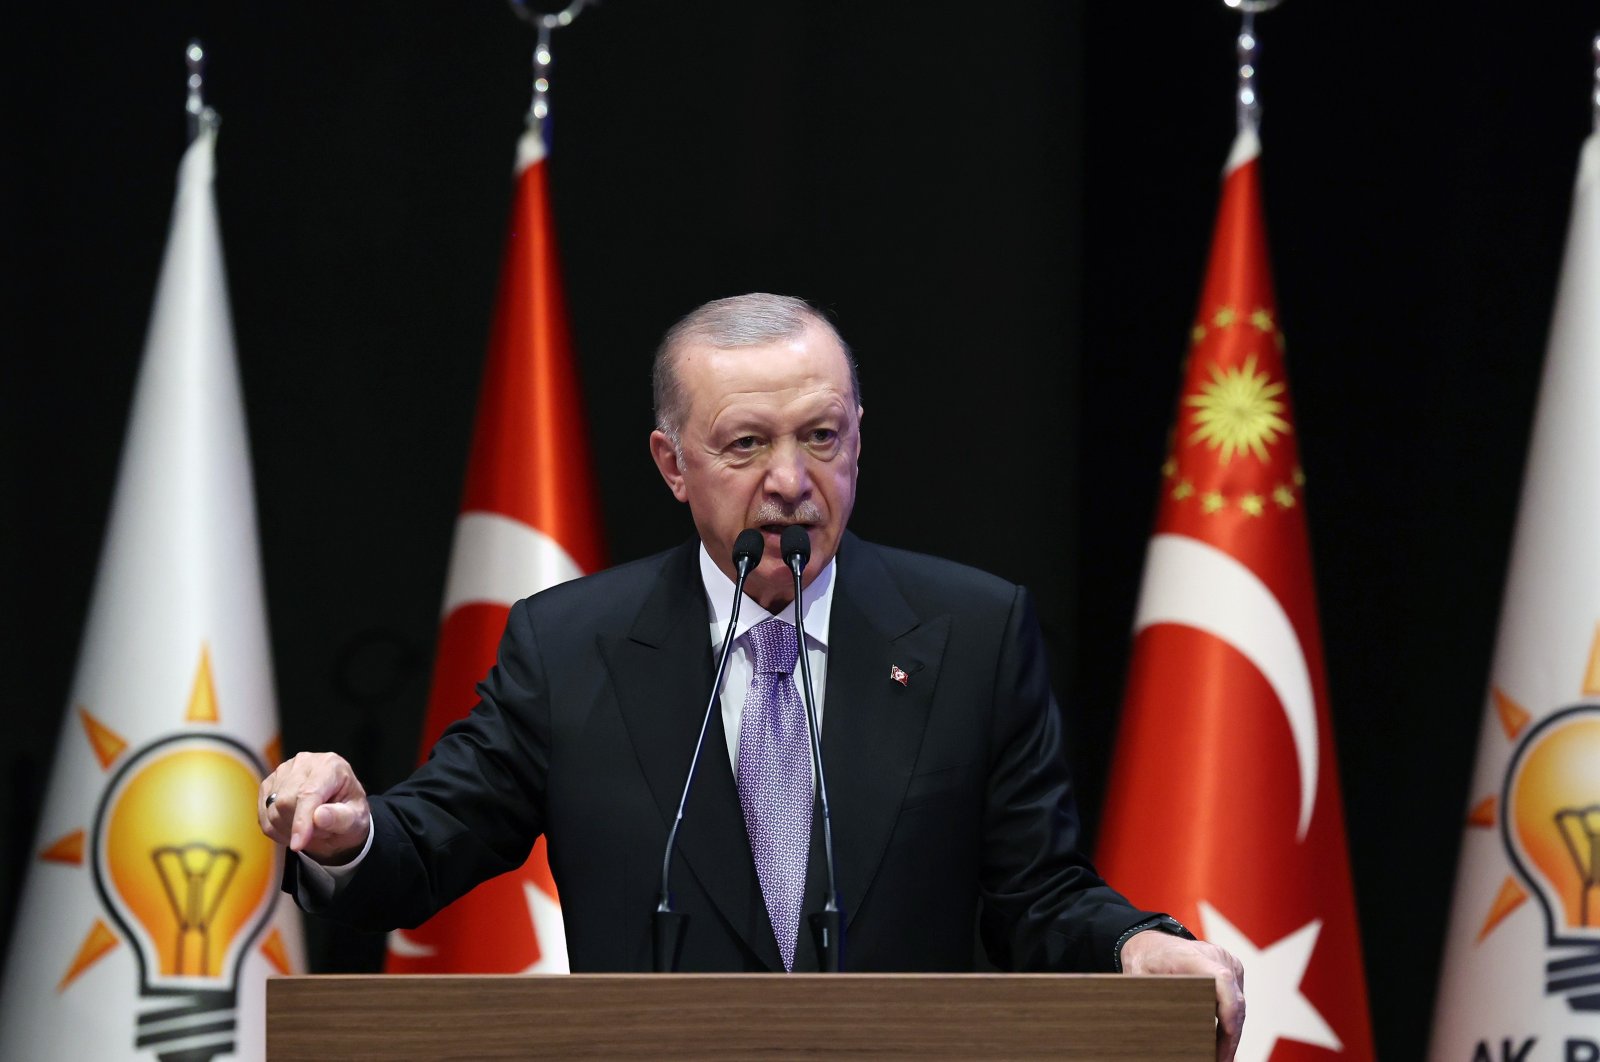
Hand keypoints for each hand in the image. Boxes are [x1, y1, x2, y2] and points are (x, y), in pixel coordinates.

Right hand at [258, 751, 370, 864]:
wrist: (337, 813)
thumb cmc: (350, 814)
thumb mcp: (356, 820)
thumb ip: (341, 818)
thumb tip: (319, 816)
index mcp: (331, 766)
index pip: (308, 794)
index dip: (301, 821)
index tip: (298, 845)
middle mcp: (305, 762)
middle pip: (285, 802)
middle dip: (299, 826)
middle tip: (319, 831)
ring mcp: (284, 771)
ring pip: (272, 810)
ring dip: (288, 829)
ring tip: (309, 828)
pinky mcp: (269, 784)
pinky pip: (263, 816)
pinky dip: (276, 829)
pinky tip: (293, 828)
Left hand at [1120, 929, 1244, 1061]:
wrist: (1151, 944)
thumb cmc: (1145, 961)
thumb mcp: (1139, 979)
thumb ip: (1153, 998)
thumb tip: (1158, 1031)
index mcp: (1191, 955)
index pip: (1220, 978)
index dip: (1228, 1006)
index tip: (1228, 1032)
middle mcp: (1215, 956)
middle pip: (1233, 999)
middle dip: (1230, 1035)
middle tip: (1221, 1060)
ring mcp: (1226, 962)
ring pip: (1238, 1004)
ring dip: (1232, 1032)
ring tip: (1222, 1057)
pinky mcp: (1231, 970)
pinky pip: (1235, 999)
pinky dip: (1231, 1021)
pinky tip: (1223, 1042)